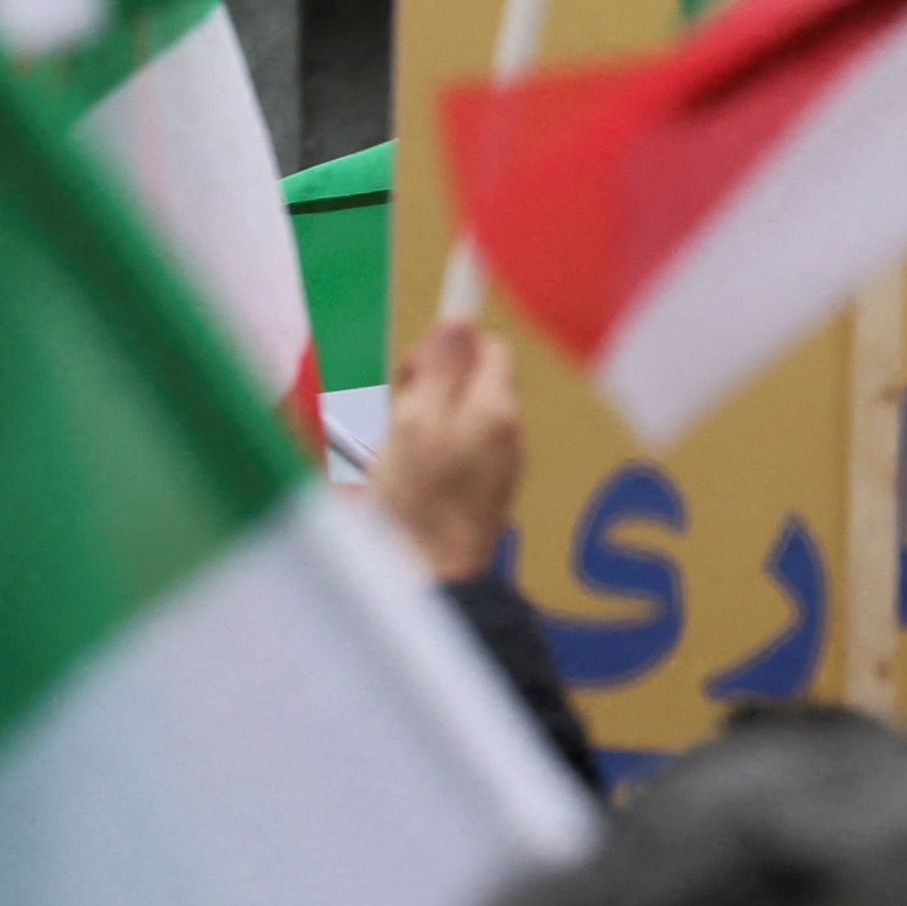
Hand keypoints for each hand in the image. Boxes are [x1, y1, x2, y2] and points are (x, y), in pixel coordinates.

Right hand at [374, 317, 524, 585]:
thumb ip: (439, 368)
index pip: (489, 347)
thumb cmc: (417, 505)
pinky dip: (432, 456)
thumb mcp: (415, 420)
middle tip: (397, 417)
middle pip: (473, 384)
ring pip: (461, 419)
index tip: (412, 369)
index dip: (449, 348)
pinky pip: (460, 455)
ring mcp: (501, 468)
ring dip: (426, 424)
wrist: (432, 584)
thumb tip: (457, 320)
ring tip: (397, 456)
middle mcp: (509, 435)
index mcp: (496, 409)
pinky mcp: (486, 497)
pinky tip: (408, 483)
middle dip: (431, 389)